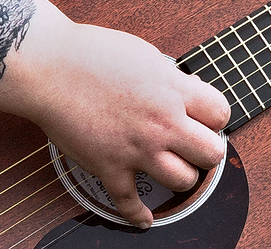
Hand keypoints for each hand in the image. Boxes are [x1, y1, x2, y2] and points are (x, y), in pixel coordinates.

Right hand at [15, 21, 229, 227]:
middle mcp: (161, 122)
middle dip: (206, 149)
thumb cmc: (91, 53)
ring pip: (183, 181)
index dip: (215, 116)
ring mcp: (137, 149)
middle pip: (211, 153)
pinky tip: (145, 217)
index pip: (220, 112)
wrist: (50, 66)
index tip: (206, 118)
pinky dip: (139, 216)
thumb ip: (168, 78)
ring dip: (180, 176)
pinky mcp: (110, 168)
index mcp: (172, 89)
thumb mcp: (144, 54)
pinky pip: (131, 205)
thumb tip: (183, 92)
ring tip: (171, 167)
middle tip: (193, 144)